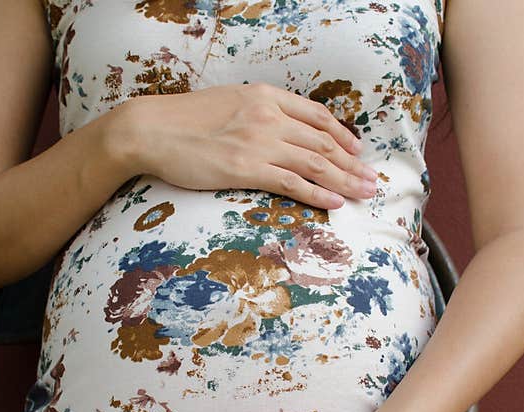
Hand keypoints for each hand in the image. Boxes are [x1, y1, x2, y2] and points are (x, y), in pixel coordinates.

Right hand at [116, 82, 378, 209]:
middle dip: (352, 162)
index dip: (342, 135)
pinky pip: (292, 182)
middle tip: (371, 179)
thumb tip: (278, 131)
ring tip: (363, 193)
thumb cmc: (184, 120)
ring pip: (314, 162)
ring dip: (344, 179)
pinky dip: (317, 193)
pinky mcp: (246, 168)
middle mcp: (268, 117)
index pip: (316, 116)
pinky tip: (334, 202)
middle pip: (323, 141)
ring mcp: (259, 142)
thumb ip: (257, 113)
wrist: (152, 129)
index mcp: (265, 97)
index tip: (357, 150)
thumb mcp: (229, 104)